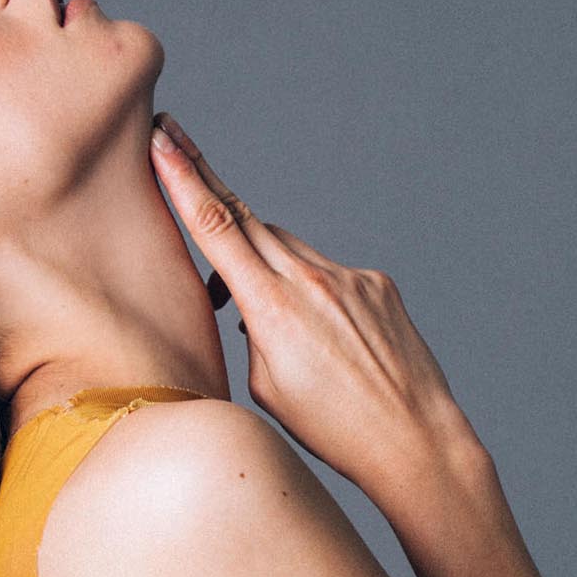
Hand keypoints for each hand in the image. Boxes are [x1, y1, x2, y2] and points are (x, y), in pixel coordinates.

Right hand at [147, 110, 478, 505]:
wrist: (412, 437)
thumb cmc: (334, 430)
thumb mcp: (268, 390)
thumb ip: (253, 334)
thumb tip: (254, 307)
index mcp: (272, 309)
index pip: (217, 229)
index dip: (185, 180)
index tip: (164, 139)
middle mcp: (309, 280)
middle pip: (247, 219)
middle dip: (210, 185)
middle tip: (178, 142)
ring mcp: (347, 276)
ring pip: (288, 248)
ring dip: (266, 263)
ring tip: (269, 314)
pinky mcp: (377, 283)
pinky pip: (329, 273)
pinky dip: (314, 293)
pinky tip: (328, 340)